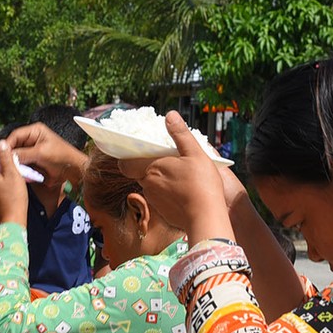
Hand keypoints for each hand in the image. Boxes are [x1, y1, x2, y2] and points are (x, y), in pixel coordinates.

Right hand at [5, 123, 87, 186]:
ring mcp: (31, 151)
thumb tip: (7, 155)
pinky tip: (16, 173)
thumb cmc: (61, 157)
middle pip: (14, 146)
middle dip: (9, 154)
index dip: (7, 145)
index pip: (15, 135)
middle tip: (2, 163)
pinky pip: (21, 164)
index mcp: (34, 131)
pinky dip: (18, 169)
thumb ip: (23, 154)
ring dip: (13, 163)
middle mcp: (31, 139)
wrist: (73, 170)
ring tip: (8, 169)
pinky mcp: (32, 162)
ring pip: (16, 156)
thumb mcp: (41, 153)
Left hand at [119, 111, 231, 241]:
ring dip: (160, 180)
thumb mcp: (195, 153)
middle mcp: (148, 185)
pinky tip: (183, 191)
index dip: (128, 157)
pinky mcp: (162, 212)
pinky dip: (168, 194)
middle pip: (142, 172)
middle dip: (151, 166)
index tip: (136, 152)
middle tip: (169, 161)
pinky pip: (161, 199)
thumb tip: (170, 115)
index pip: (126, 163)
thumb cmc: (202, 184)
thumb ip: (180, 134)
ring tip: (180, 176)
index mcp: (151, 168)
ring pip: (152, 185)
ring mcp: (154, 200)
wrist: (206, 217)